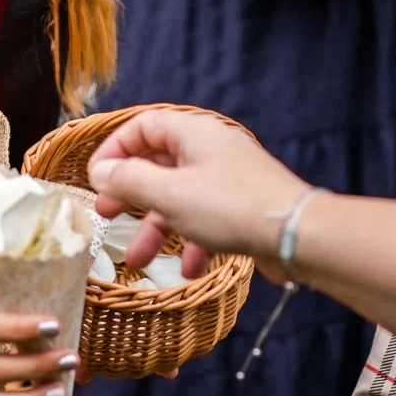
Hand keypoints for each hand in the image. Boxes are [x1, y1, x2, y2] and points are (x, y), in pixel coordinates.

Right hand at [87, 109, 306, 279]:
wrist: (298, 235)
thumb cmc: (232, 208)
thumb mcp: (170, 195)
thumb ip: (129, 181)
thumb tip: (101, 171)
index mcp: (192, 133)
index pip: (141, 126)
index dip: (114, 150)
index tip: (96, 179)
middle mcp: (211, 149)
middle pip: (159, 163)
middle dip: (131, 193)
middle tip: (108, 214)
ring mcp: (229, 178)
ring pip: (181, 197)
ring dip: (158, 228)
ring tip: (139, 261)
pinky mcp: (244, 206)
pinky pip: (207, 218)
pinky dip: (193, 240)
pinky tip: (189, 269)